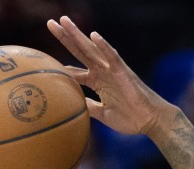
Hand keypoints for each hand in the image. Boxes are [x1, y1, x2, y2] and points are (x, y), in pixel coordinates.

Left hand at [46, 16, 172, 136]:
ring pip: (92, 48)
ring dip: (78, 35)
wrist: (150, 120)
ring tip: (64, 21)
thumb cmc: (130, 118)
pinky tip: (94, 35)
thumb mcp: (102, 114)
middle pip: (80, 51)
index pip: (75, 69)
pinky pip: (112, 57)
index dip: (60, 64)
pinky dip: (104, 46)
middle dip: (65, 37)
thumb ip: (88, 107)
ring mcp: (112, 70)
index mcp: (97, 81)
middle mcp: (102, 71)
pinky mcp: (124, 72)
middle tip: (50, 23)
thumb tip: (73, 107)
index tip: (43, 58)